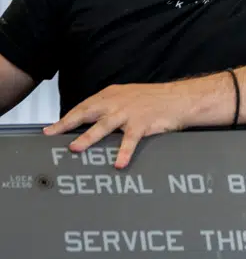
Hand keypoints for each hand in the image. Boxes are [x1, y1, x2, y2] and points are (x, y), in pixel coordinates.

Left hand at [43, 82, 197, 168]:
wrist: (180, 98)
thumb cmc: (155, 99)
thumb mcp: (129, 97)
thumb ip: (110, 107)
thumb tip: (91, 123)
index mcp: (112, 95)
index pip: (84, 106)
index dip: (66, 118)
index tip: (51, 129)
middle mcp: (117, 102)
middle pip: (87, 112)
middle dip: (68, 124)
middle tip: (52, 134)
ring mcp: (129, 113)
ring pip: (104, 125)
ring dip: (88, 137)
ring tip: (75, 148)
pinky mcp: (142, 124)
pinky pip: (130, 140)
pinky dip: (123, 152)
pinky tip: (118, 163)